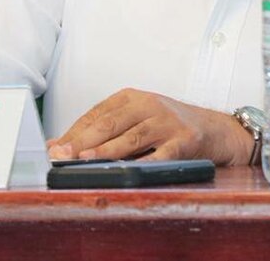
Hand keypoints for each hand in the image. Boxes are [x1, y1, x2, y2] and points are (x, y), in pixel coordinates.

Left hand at [46, 88, 251, 165]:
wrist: (216, 128)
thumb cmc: (168, 125)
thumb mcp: (136, 119)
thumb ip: (101, 130)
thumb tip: (58, 146)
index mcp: (131, 97)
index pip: (96, 115)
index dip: (73, 132)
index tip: (53, 148)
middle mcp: (148, 105)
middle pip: (109, 123)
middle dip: (82, 141)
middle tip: (61, 155)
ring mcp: (167, 122)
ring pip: (131, 137)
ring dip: (106, 151)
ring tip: (84, 161)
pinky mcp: (184, 140)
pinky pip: (161, 154)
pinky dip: (144, 163)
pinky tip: (129, 171)